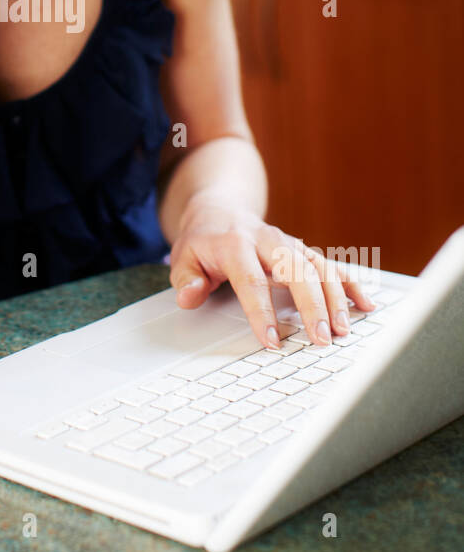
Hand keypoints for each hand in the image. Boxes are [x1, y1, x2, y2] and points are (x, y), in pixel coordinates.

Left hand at [168, 196, 376, 350]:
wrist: (220, 211)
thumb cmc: (203, 242)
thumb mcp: (183, 258)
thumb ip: (186, 279)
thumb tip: (190, 296)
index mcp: (235, 244)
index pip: (251, 280)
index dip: (262, 312)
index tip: (272, 340)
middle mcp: (268, 240)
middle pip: (295, 270)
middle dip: (311, 305)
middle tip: (321, 338)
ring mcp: (290, 244)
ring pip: (319, 266)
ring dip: (336, 298)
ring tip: (344, 329)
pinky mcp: (304, 250)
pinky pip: (332, 265)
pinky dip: (351, 284)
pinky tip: (367, 305)